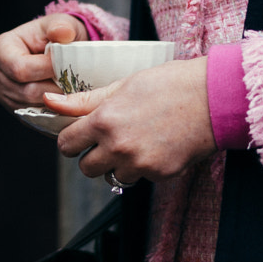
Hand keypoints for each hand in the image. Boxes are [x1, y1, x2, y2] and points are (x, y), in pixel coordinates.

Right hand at [0, 13, 84, 110]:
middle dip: (53, 89)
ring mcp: (3, 94)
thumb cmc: (55, 35)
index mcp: (1, 49)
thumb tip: (64, 33)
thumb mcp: (60, 24)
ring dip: (55, 102)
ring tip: (71, 90)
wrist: (54, 49)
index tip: (68, 66)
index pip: (20, 68)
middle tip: (75, 83)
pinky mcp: (15, 108)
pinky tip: (66, 101)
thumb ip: (61, 26)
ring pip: (32, 106)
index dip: (46, 70)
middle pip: (26, 91)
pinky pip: (35, 116)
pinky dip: (52, 111)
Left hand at [49, 57, 213, 184]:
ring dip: (119, 164)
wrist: (212, 97)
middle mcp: (118, 146)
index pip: (67, 145)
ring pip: (113, 176)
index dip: (71, 140)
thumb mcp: (122, 85)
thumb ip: (84, 100)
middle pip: (86, 168)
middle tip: (108, 140)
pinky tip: (156, 145)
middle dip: (92, 156)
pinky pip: (140, 177)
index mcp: (104, 120)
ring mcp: (140, 164)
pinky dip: (144, 166)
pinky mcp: (160, 175)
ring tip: (136, 141)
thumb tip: (50, 101)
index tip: (80, 136)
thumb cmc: (167, 84)